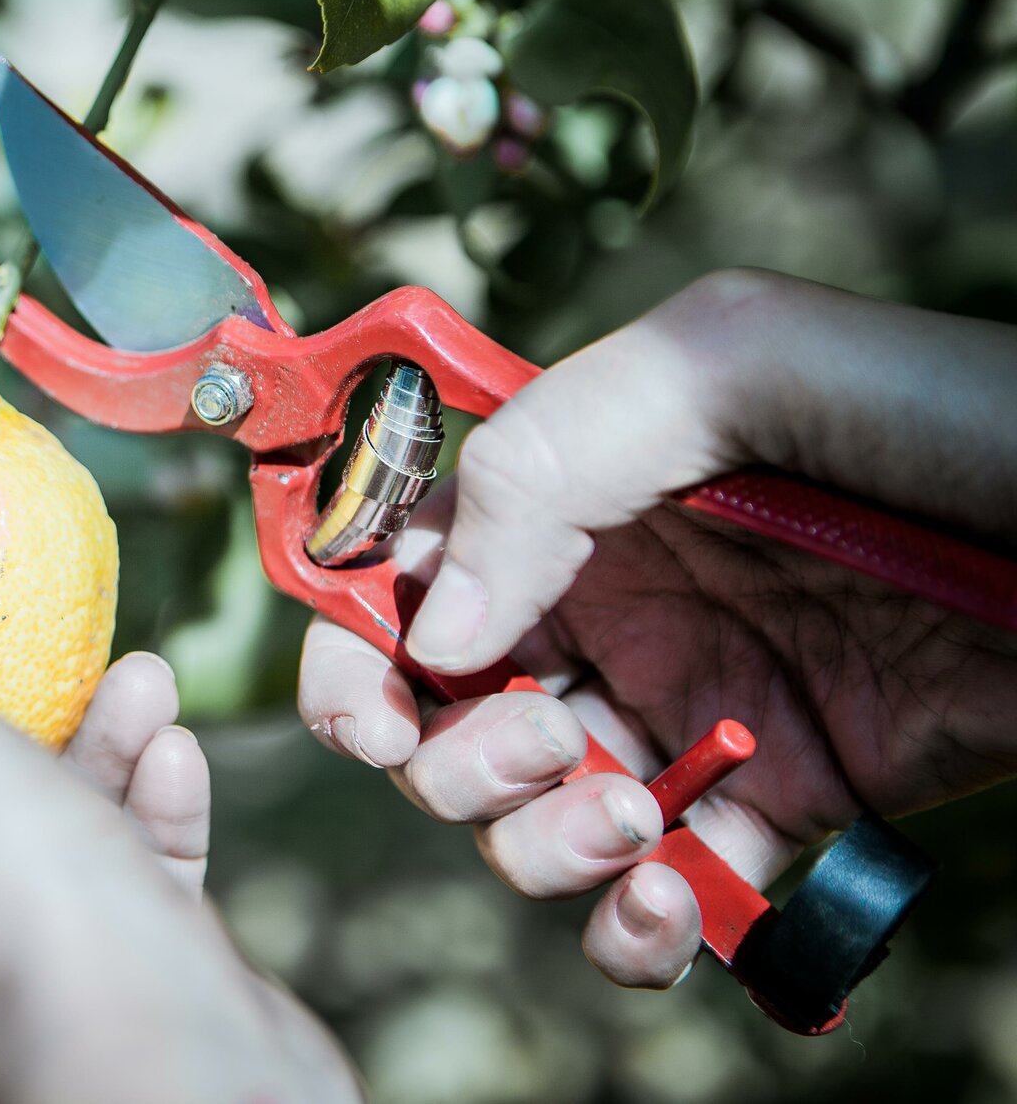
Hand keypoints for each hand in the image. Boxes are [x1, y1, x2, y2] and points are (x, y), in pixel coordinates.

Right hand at [301, 270, 1016, 988]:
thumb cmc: (942, 414)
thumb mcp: (731, 363)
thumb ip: (551, 460)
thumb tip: (443, 626)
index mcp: (575, 493)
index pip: (403, 567)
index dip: (351, 637)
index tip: (366, 694)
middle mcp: (610, 606)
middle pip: (438, 711)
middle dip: (442, 748)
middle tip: (544, 732)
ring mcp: (687, 711)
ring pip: (525, 816)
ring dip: (533, 839)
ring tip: (631, 810)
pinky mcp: (776, 806)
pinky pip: (657, 899)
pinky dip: (633, 930)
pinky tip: (674, 898)